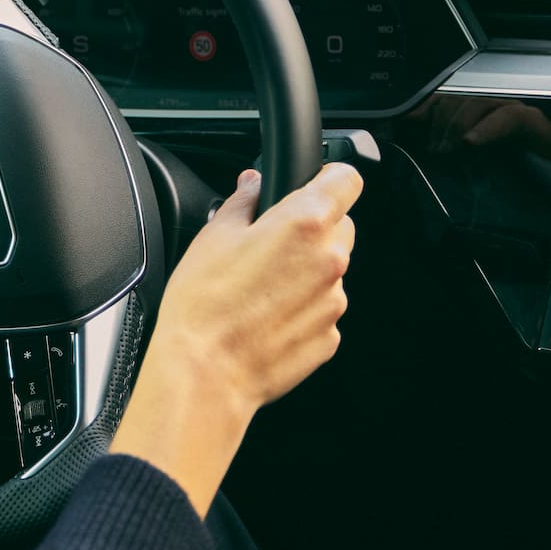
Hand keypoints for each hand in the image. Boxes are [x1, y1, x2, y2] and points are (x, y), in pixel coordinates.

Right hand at [112, 164, 362, 514]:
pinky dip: (302, 307)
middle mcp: (330, 260)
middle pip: (340, 225)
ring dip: (305, 270)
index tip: (310, 184)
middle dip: (312, 227)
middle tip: (270, 242)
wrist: (206, 373)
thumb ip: (244, 201)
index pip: (346, 179)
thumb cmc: (204, 306)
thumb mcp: (213, 236)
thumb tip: (253, 185)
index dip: (327, 176)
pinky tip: (266, 315)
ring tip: (260, 287)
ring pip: (329, 270)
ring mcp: (334, 301)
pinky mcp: (330, 336)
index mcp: (305, 223)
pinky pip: (321, 308)